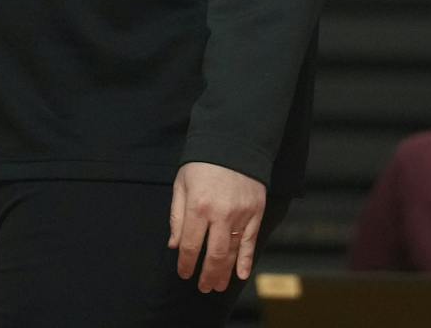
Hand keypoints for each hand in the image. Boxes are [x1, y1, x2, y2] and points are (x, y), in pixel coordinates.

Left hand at [170, 162, 266, 293]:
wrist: (233, 143)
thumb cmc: (202, 163)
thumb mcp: (182, 184)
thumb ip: (177, 216)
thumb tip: (174, 245)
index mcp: (198, 206)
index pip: (191, 245)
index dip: (187, 263)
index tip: (184, 273)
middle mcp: (220, 214)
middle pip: (214, 254)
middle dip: (207, 274)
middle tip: (203, 287)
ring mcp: (241, 215)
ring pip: (233, 252)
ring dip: (225, 272)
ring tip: (217, 286)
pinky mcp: (256, 213)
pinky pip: (251, 242)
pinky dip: (247, 261)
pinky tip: (241, 275)